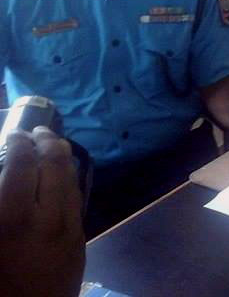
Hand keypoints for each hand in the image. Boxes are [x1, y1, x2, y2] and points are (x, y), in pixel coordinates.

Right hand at [0, 127, 84, 296]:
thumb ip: (3, 200)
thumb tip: (5, 176)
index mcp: (12, 218)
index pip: (21, 163)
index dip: (18, 142)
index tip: (13, 134)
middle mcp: (46, 217)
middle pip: (54, 162)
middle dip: (46, 140)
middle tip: (36, 131)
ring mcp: (68, 227)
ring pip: (70, 177)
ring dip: (61, 156)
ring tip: (50, 144)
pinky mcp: (79, 239)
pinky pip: (76, 198)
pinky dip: (68, 179)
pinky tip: (59, 176)